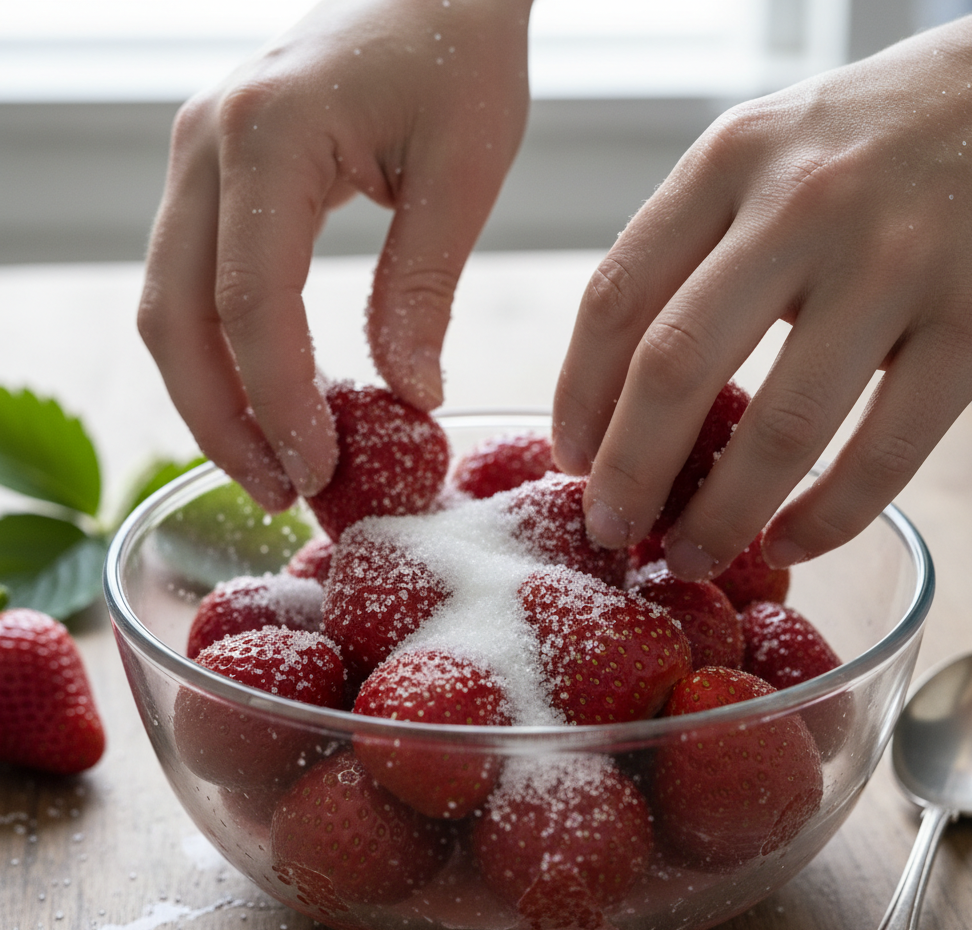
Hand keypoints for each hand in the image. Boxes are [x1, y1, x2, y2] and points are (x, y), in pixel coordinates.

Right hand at [138, 0, 531, 510]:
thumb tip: (409, 398)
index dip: (279, 403)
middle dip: (224, 421)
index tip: (321, 472)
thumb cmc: (459, 54)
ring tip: (274, 466)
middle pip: (177, 317)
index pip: (252, 304)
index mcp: (269, 135)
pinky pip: (192, 284)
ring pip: (169, 308)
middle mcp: (205, 144)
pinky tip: (270, 400)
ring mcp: (194, 158)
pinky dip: (220, 355)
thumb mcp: (462, 171)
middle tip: (283, 493)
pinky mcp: (210, 177)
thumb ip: (423, 286)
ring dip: (212, 399)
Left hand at [553, 0, 971, 577]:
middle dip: (628, 473)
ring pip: (779, 426)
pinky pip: (884, 451)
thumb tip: (619, 392)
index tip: (569, 459)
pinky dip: (827, 519)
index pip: (616, 299)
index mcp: (728, 162)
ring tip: (687, 560)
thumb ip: (692, 251)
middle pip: (675, 367)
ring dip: (720, 517)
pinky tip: (788, 544)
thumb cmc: (873, 140)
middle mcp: (801, 204)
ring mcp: (895, 261)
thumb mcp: (762, 154)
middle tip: (609, 532)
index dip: (578, 397)